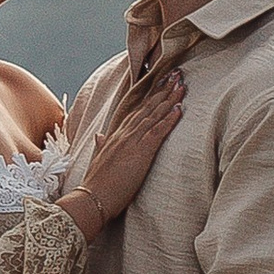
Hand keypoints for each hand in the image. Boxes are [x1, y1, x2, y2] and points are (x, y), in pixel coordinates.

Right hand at [69, 68, 184, 226]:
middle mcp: (124, 134)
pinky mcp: (140, 153)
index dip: (150, 96)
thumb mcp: (99, 161)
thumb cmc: (97, 185)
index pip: (136, 111)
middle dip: (163, 90)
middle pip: (147, 107)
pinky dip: (168, 119)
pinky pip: (157, 132)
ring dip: (169, 99)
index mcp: (116, 136)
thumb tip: (99, 135)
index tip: (161, 83)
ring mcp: (131, 142)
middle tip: (177, 74)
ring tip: (181, 85)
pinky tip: (179, 109)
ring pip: (153, 115)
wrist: (92, 199)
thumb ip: (101, 146)